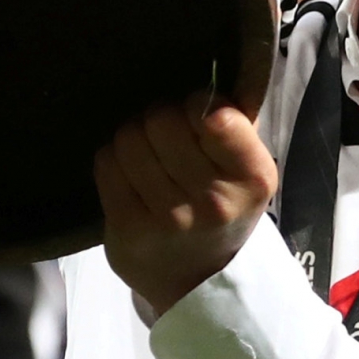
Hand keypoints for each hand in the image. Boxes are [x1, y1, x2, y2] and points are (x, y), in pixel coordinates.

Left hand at [96, 97, 279, 317]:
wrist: (198, 281)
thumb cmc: (223, 207)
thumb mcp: (247, 169)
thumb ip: (233, 123)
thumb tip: (206, 78)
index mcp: (253, 176)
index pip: (213, 113)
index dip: (197, 105)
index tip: (198, 118)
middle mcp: (214, 200)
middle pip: (162, 119)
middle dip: (161, 120)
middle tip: (167, 138)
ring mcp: (169, 218)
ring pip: (129, 136)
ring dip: (134, 138)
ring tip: (148, 157)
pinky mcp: (128, 229)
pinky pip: (106, 162)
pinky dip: (114, 160)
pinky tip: (130, 176)